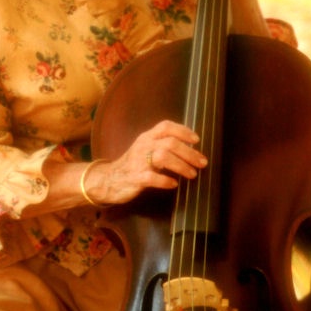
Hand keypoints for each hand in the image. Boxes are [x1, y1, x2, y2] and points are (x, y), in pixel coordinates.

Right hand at [86, 120, 206, 205]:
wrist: (108, 179)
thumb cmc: (132, 165)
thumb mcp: (145, 149)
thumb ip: (162, 145)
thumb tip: (189, 147)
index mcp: (146, 137)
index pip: (165, 126)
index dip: (183, 130)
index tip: (196, 140)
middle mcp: (143, 146)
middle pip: (170, 143)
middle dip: (189, 153)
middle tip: (202, 163)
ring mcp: (138, 162)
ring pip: (163, 157)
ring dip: (181, 165)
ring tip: (192, 174)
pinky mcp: (135, 178)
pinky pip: (152, 177)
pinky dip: (165, 180)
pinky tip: (173, 184)